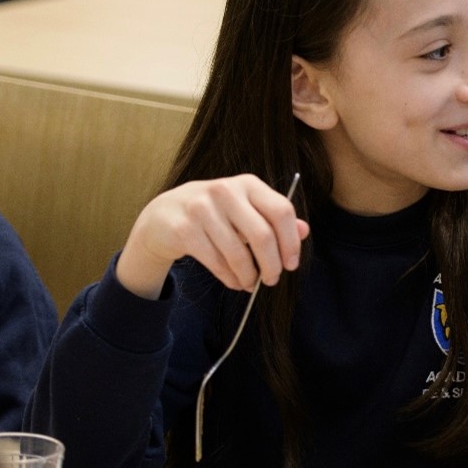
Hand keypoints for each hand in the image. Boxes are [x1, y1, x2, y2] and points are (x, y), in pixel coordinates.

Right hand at [116, 175, 309, 299]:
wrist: (163, 215)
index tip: (291, 263)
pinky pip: (217, 262)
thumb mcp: (246, 210)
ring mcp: (201, 208)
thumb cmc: (215, 214)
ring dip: (249, 276)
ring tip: (250, 284)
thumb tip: (304, 231)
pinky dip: (230, 278)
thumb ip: (274, 219)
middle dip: (272, 265)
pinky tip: (234, 281)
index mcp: (248, 184)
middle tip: (272, 279)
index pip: (282, 211)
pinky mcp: (183, 229)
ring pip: (238, 254)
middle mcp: (225, 191)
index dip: (291, 242)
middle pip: (263, 236)